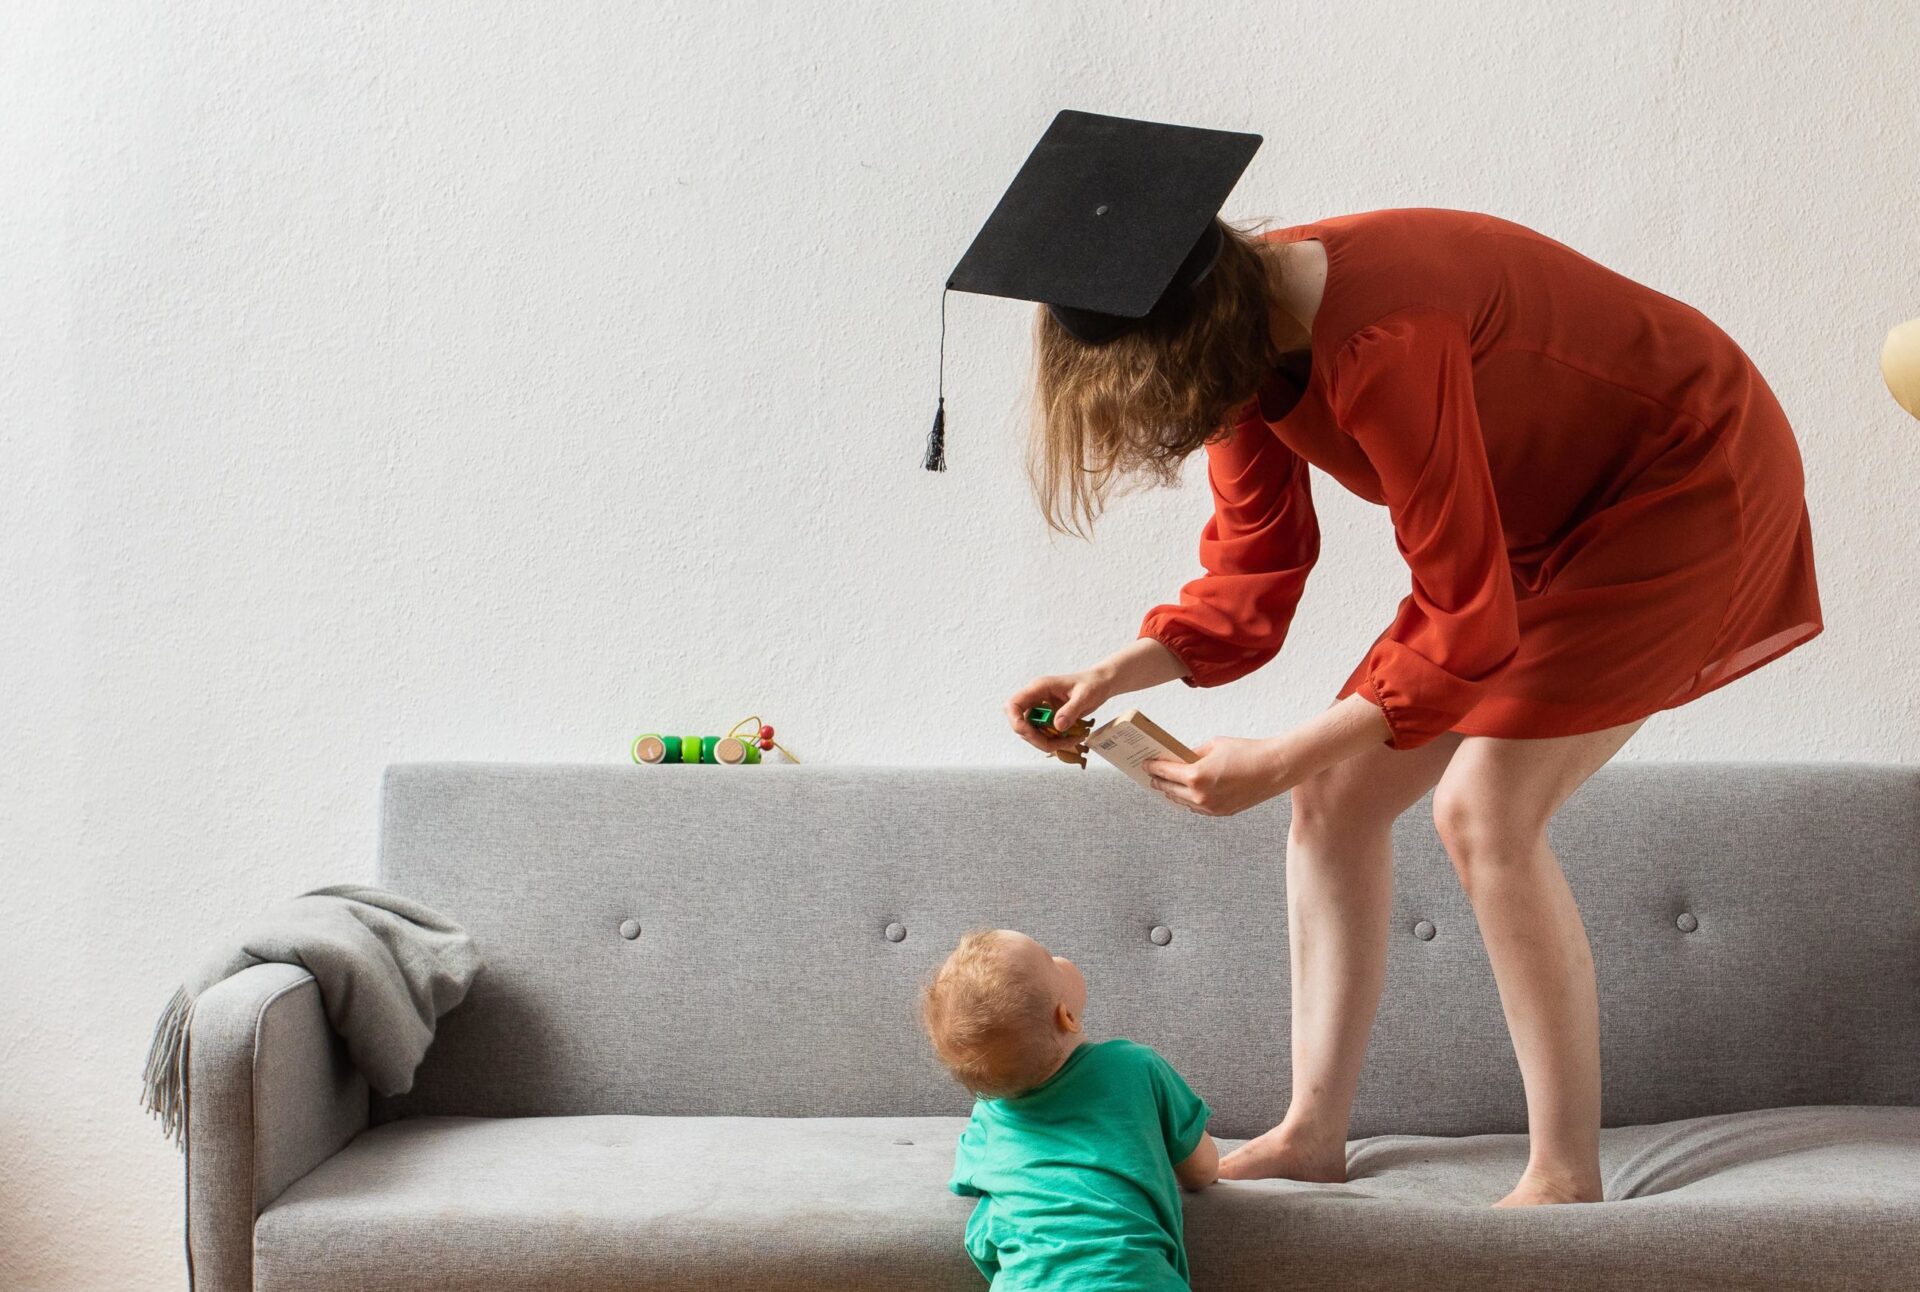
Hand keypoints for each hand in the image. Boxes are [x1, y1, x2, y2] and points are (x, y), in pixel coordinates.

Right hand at [1006, 669, 1114, 757]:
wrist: (1101, 684)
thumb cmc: (1093, 683)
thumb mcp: (1085, 696)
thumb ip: (1071, 710)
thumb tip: (1057, 727)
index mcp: (1038, 688)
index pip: (1012, 706)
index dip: (1016, 723)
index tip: (1031, 734)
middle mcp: (1035, 699)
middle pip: (1020, 724)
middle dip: (1036, 739)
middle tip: (1058, 743)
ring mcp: (1040, 709)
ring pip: (1032, 733)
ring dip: (1048, 742)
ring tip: (1072, 740)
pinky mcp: (1048, 718)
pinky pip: (1043, 734)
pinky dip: (1055, 741)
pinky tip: (1072, 738)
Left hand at [1142, 736, 1294, 816]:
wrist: (1276, 768)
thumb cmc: (1246, 751)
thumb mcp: (1213, 745)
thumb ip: (1192, 754)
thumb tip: (1177, 759)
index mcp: (1195, 776)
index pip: (1164, 772)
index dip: (1151, 766)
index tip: (1144, 763)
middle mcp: (1200, 796)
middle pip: (1169, 789)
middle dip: (1157, 780)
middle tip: (1150, 773)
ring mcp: (1211, 808)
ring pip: (1182, 801)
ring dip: (1171, 792)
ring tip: (1164, 783)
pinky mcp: (1222, 813)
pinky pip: (1197, 807)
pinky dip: (1188, 799)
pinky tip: (1184, 792)